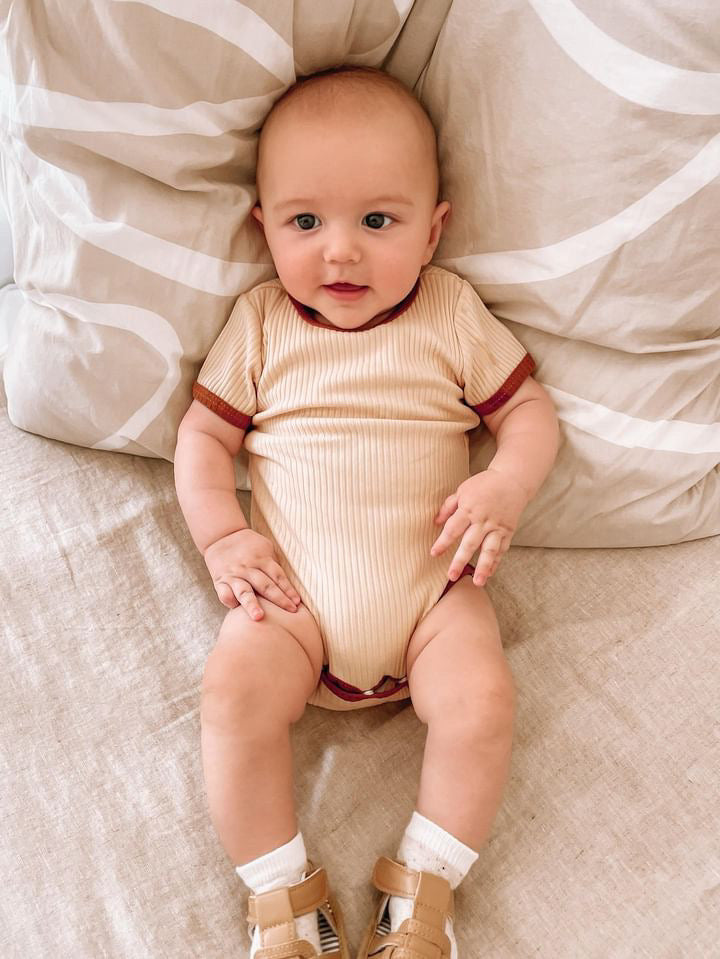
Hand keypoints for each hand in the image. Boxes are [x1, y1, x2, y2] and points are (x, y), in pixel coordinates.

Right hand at [203, 528, 301, 619]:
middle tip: (290, 611)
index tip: (297, 602)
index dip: (288, 589)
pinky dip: (231, 603)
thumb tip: (289, 584)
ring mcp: (233, 575)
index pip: (278, 576)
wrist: (221, 536)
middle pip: (265, 585)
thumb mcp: (265, 548)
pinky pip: (224, 594)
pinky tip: (237, 612)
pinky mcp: (220, 582)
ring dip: (251, 605)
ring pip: (244, 592)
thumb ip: (274, 564)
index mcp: (262, 559)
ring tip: (258, 617)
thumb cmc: (249, 545)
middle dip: (279, 599)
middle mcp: (248, 568)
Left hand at [430, 469, 527, 585]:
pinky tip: (490, 574)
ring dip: (484, 567)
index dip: (443, 542)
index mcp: (469, 508)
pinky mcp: (508, 531)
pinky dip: (496, 562)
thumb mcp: (462, 490)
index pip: (453, 528)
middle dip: (460, 560)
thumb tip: (435, 522)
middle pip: (470, 543)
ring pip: (490, 550)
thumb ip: (448, 507)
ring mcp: (497, 527)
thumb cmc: (483, 484)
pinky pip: (502, 549)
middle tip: (451, 575)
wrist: (512, 480)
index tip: (434, 553)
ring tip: (478, 582)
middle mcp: (483, 520)